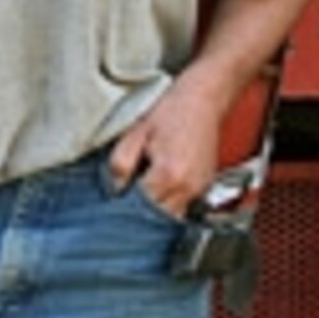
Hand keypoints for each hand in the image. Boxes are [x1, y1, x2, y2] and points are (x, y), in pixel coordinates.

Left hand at [105, 80, 225, 215]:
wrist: (204, 98)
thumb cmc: (172, 110)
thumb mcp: (136, 132)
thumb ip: (121, 163)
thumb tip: (115, 189)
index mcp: (168, 174)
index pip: (140, 209)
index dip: (123, 210)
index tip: (113, 208)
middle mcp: (187, 187)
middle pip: (157, 219)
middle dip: (139, 216)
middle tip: (124, 207)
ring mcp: (199, 188)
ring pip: (172, 217)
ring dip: (156, 212)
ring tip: (142, 195)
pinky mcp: (205, 186)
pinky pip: (184, 206)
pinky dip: (169, 203)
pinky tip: (160, 189)